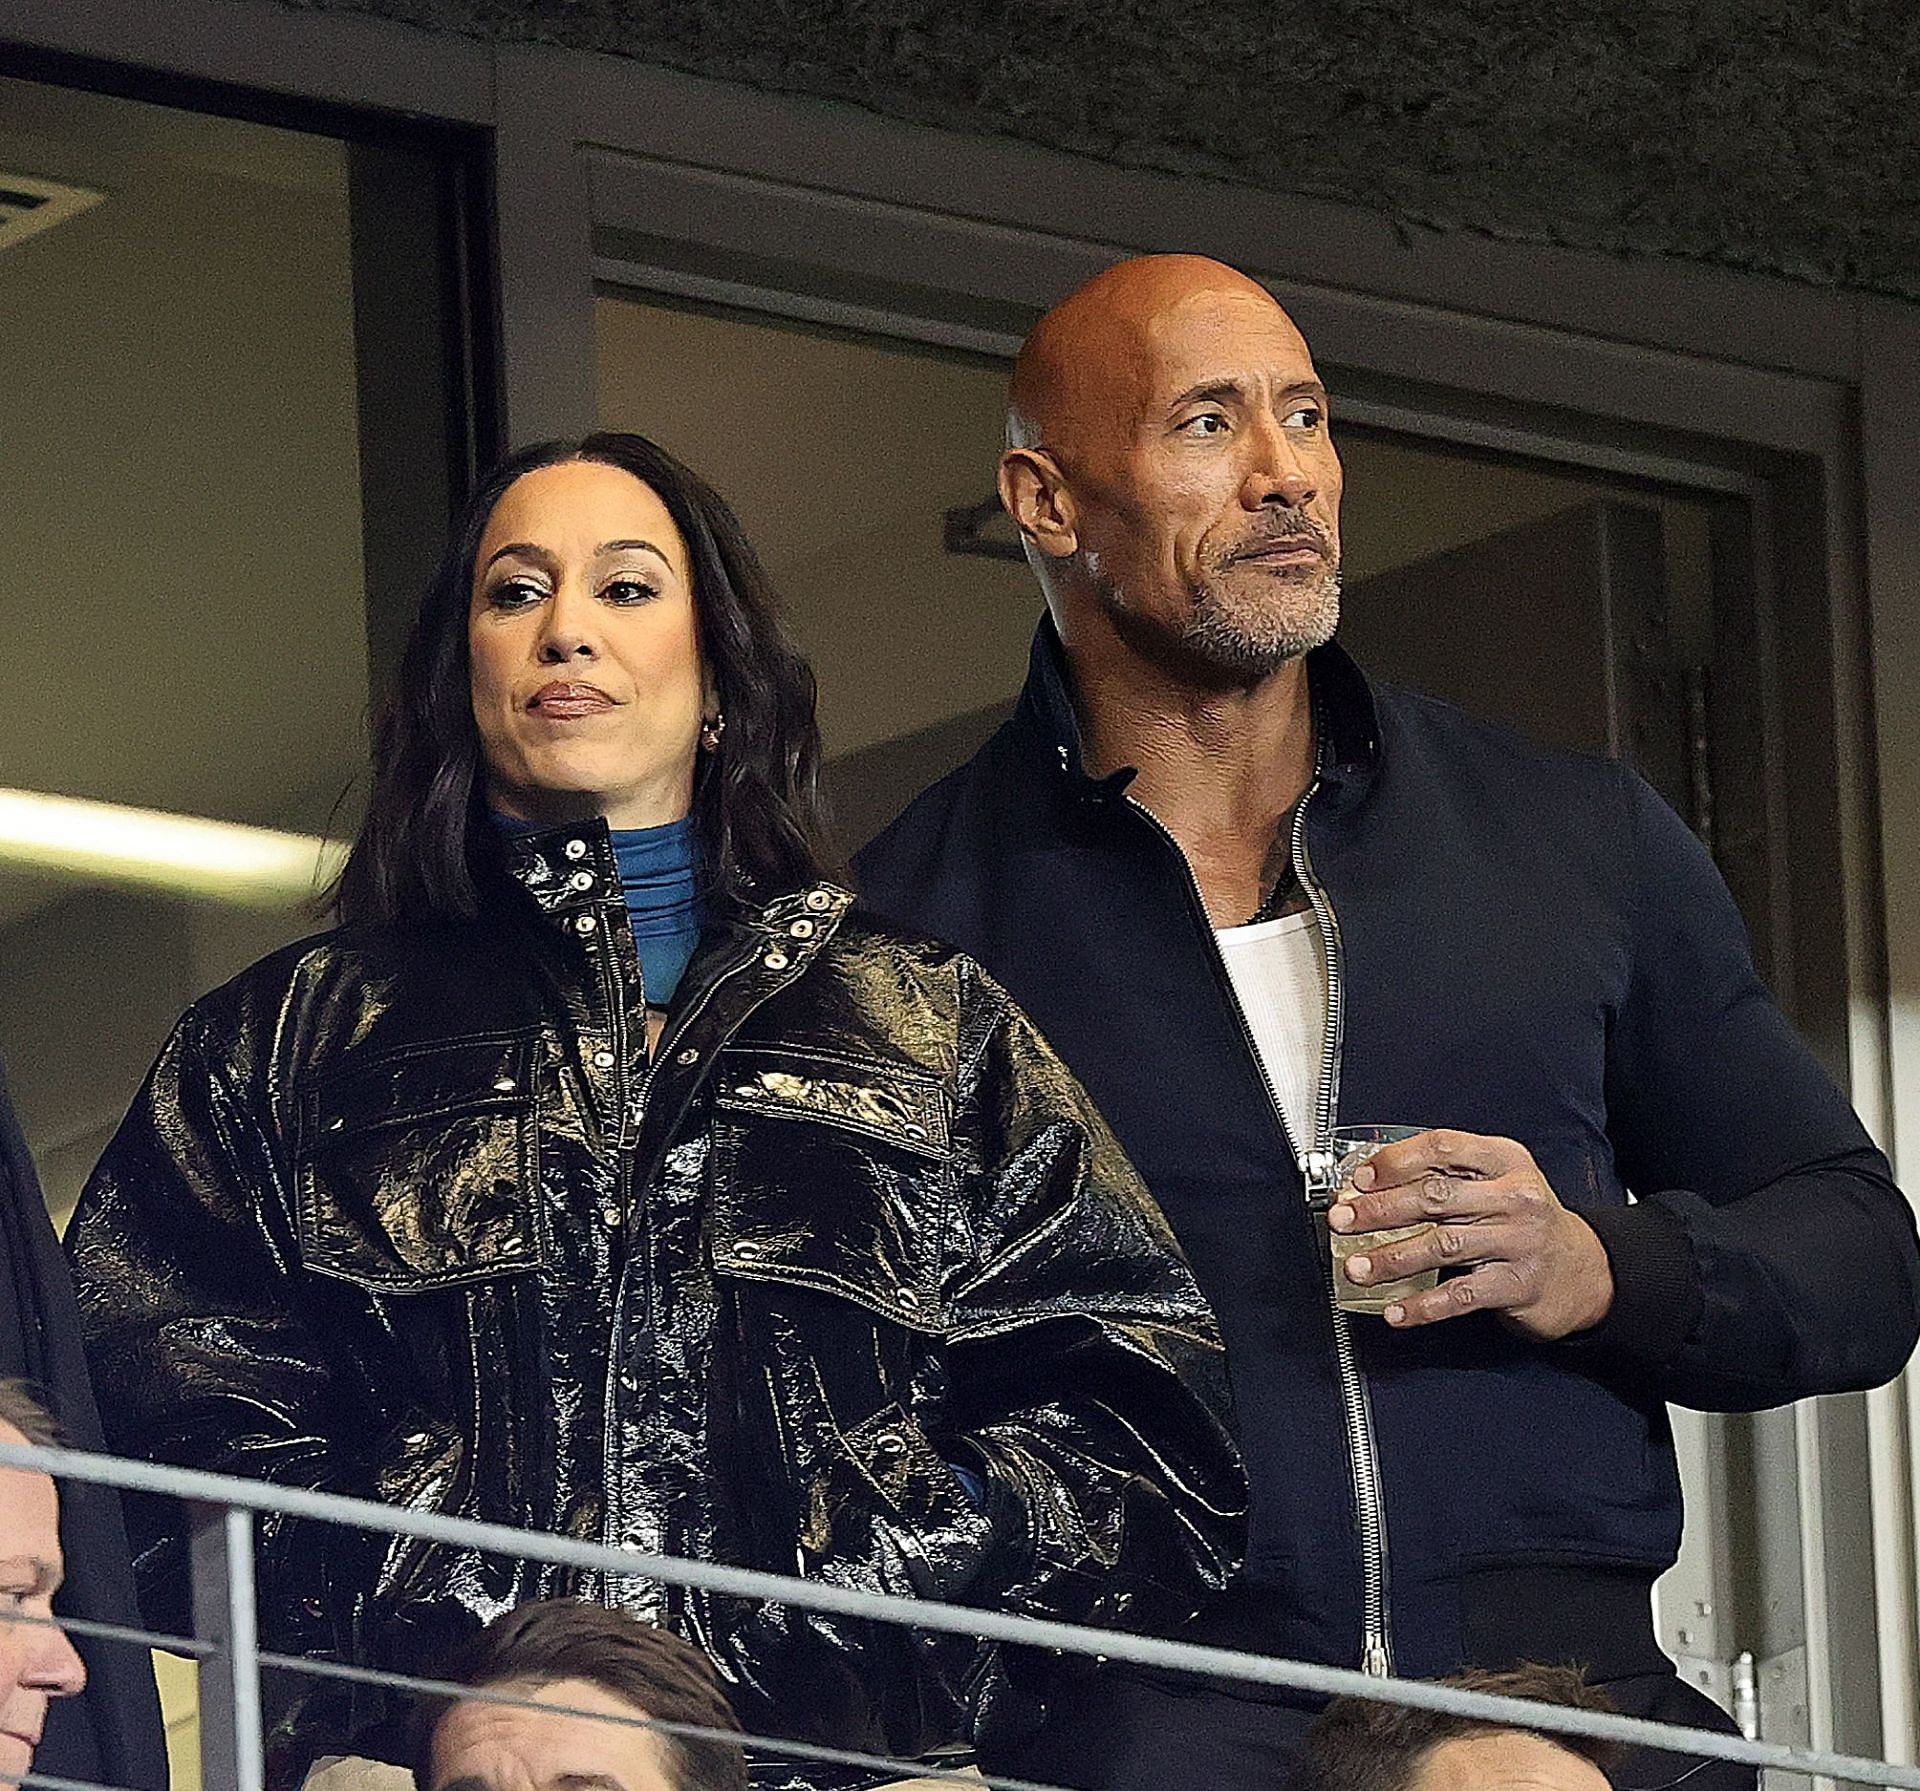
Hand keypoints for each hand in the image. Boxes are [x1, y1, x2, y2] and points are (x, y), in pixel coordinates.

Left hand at [1328, 1129, 1613, 1338]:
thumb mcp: (1499, 1183)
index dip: (1396, 1161)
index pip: (1443, 1148)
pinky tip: (1396, 1311)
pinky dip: (1423, 1305)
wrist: (1587, 1271)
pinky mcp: (1518, 1284)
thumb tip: (1373, 1185)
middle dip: (1379, 1210)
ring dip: (1392, 1258)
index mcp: (1505, 1160)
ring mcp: (1519, 1241)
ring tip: (1357, 1267)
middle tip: (1343, 1220)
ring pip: (1442, 1245)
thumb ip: (1449, 1178)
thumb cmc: (1525, 1222)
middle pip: (1435, 1197)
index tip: (1361, 1178)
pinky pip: (1461, 1295)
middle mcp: (1515, 1196)